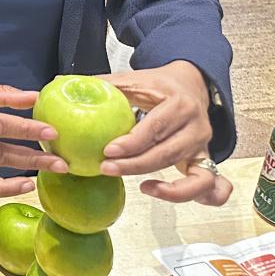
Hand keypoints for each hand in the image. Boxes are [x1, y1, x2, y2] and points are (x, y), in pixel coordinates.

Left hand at [100, 60, 231, 205]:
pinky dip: (196, 196)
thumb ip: (102, 83)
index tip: (107, 151)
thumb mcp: (134, 79)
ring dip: (167, 189)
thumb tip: (61, 81)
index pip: (155, 128)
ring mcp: (205, 146)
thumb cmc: (157, 85)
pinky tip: (164, 193)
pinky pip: (213, 186)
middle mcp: (197, 127)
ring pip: (192, 176)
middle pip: (167, 154)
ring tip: (139, 186)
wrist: (192, 83)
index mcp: (178, 104)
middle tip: (106, 169)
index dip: (131, 143)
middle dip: (136, 166)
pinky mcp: (207, 160)